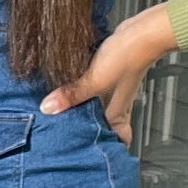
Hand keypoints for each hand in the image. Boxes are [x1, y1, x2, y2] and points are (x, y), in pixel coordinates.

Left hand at [38, 4, 176, 145]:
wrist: (140, 33)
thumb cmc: (125, 60)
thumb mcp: (94, 81)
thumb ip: (71, 95)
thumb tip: (47, 109)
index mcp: (116, 114)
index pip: (118, 141)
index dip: (108, 149)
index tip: (87, 154)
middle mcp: (115, 106)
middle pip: (102, 126)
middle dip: (87, 131)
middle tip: (63, 136)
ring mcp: (112, 91)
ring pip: (95, 107)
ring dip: (82, 110)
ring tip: (59, 114)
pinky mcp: (107, 76)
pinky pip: (92, 90)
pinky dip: (82, 92)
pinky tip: (67, 89)